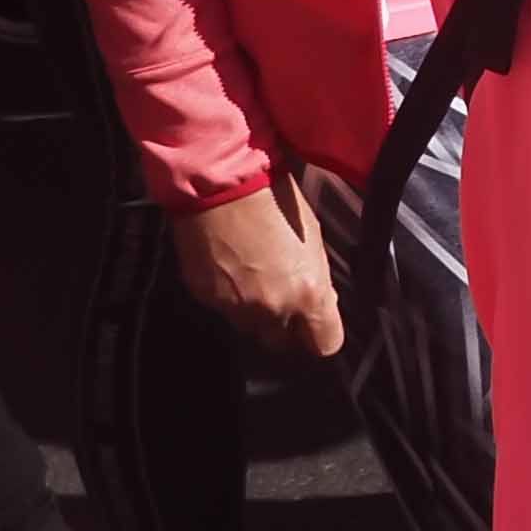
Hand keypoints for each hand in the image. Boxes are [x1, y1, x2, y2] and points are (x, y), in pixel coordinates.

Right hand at [164, 170, 343, 358]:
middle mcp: (272, 309)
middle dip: (286, 327)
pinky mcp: (206, 298)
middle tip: (284, 298)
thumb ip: (317, 278)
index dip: (321, 335)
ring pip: (250, 327)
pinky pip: (224, 309)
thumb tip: (320, 298)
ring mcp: (235, 307)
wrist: (220, 185)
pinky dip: (230, 297)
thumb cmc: (276, 201)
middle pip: (282, 343)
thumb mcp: (313, 239)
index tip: (317, 323)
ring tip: (254, 279)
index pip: (325, 344)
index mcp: (308, 294)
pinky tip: (230, 268)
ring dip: (256, 313)